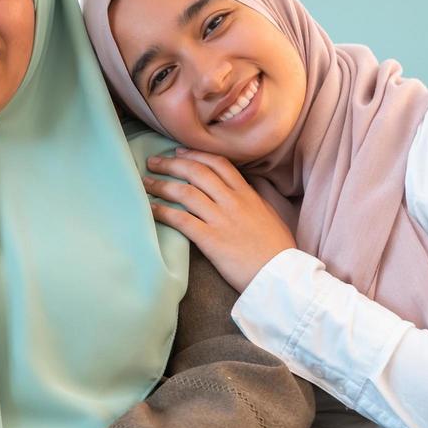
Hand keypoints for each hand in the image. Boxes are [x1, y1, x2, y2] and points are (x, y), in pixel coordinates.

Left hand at [143, 149, 296, 292]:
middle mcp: (233, 202)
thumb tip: (242, 190)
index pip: (218, 163)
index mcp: (248, 194)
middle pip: (196, 172)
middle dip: (171, 163)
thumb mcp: (270, 215)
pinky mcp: (211, 240)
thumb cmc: (277, 249)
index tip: (178, 152)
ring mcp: (221, 219)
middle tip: (153, 162)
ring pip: (185, 192)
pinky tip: (150, 209)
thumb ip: (253, 200)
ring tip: (145, 183)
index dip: (195, 154)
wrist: (282, 276)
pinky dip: (162, 211)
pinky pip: (181, 220)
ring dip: (161, 185)